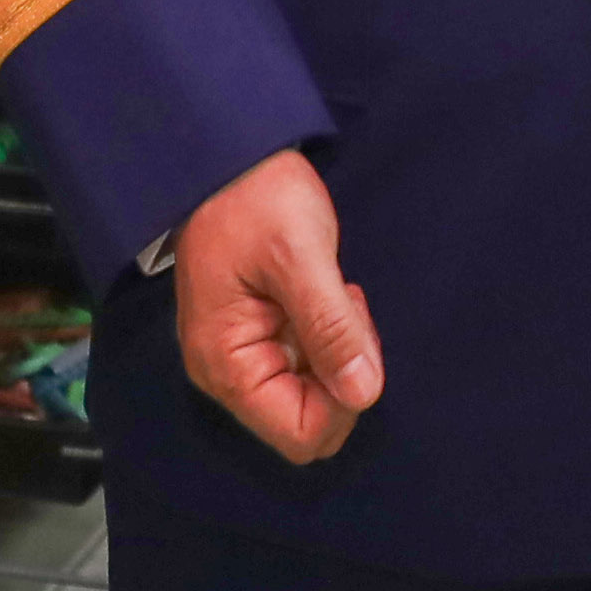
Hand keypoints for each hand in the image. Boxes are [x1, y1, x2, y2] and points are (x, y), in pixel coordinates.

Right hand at [172, 148, 384, 462]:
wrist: (227, 155)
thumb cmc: (255, 198)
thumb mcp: (299, 257)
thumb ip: (331, 328)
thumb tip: (364, 394)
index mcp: (226, 365)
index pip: (300, 435)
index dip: (342, 401)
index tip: (350, 334)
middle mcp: (227, 374)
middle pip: (308, 420)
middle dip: (344, 374)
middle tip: (346, 305)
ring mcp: (242, 356)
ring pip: (314, 393)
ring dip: (339, 351)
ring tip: (336, 291)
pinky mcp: (258, 337)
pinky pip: (307, 365)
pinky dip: (328, 337)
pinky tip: (327, 293)